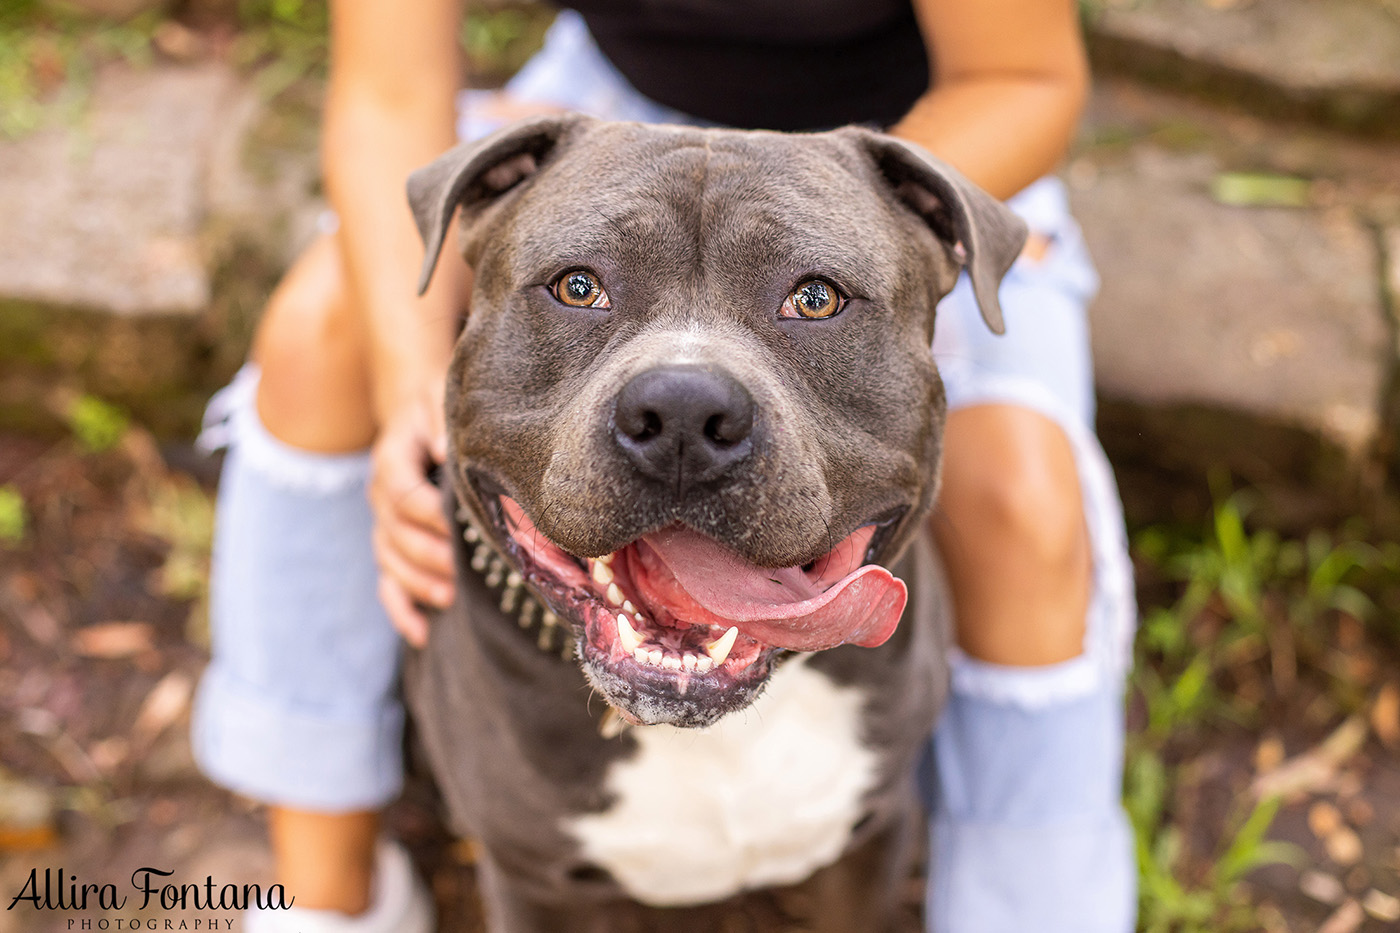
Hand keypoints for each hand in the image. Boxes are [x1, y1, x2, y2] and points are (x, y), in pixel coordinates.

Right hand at [369, 383, 453, 646]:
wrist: (416, 409)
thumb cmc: (436, 404)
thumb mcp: (440, 398)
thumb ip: (441, 421)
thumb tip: (445, 448)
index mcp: (392, 459)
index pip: (403, 492)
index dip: (428, 513)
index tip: (457, 525)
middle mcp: (381, 495)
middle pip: (394, 533)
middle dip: (427, 554)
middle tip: (460, 570)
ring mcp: (384, 522)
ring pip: (389, 560)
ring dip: (417, 582)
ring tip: (449, 597)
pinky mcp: (392, 542)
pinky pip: (388, 581)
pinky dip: (400, 609)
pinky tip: (421, 634)